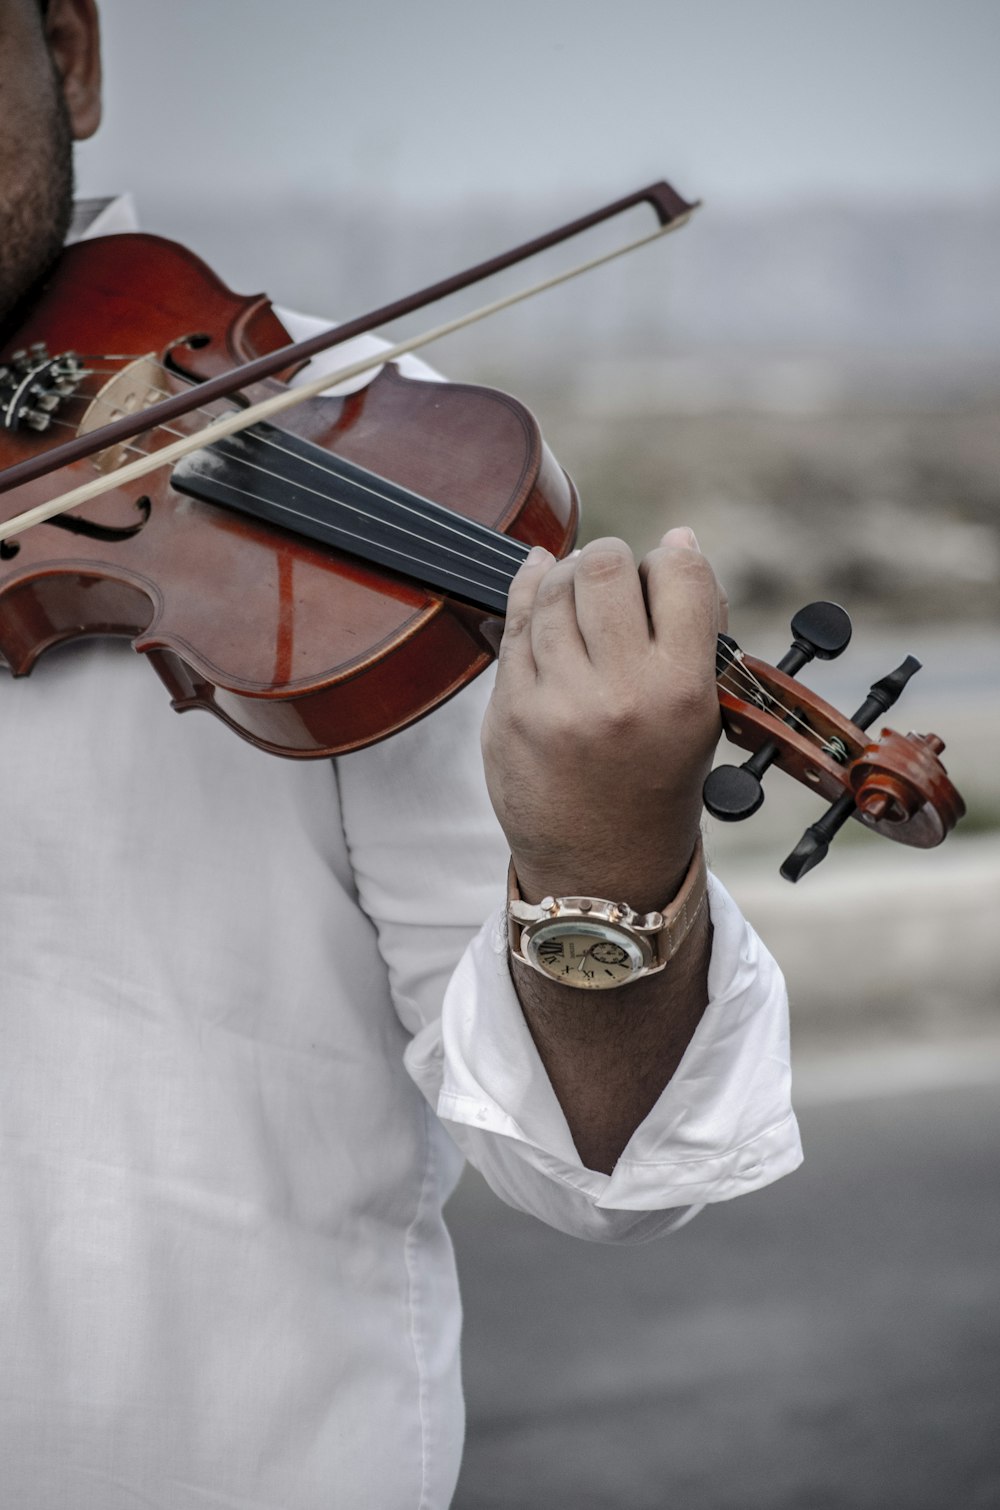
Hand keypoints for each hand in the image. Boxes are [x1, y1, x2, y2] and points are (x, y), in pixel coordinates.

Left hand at [481, 527, 723, 912]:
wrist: (602, 870)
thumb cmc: (657, 783)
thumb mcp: (703, 715)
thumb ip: (695, 632)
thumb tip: (680, 543)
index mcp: (681, 691)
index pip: (680, 574)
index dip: (674, 556)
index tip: (666, 567)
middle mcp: (619, 693)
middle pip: (606, 567)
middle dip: (611, 558)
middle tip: (614, 576)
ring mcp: (558, 702)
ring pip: (554, 588)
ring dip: (567, 574)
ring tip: (579, 588)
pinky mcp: (511, 711)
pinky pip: (516, 624)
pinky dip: (528, 591)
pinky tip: (538, 578)